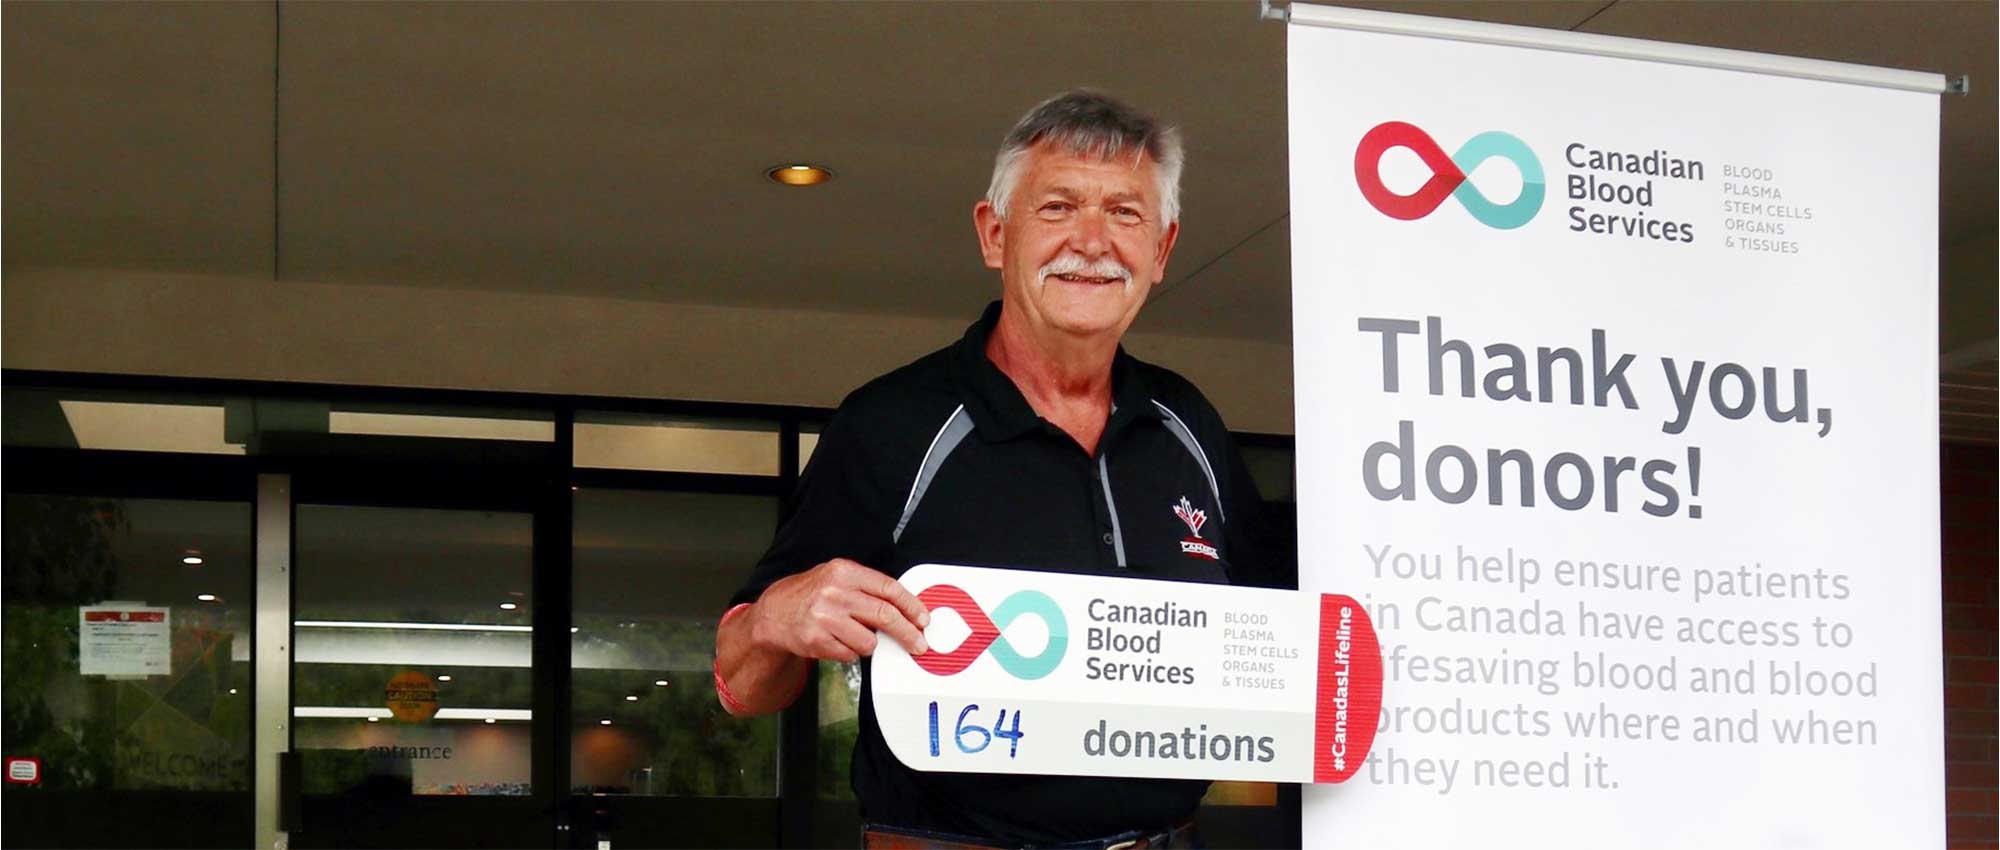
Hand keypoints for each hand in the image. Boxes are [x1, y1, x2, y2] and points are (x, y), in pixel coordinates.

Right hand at [750, 558, 930, 662]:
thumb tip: (905, 607)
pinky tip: (836, 641)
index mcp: (843, 572)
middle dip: (908, 633)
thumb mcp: (836, 578)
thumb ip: (866, 588)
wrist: (774, 615)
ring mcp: (825, 618)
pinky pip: (850, 655)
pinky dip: (850, 652)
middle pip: (885, 615)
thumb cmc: (809, 595)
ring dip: (869, 644)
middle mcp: (834, 592)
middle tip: (918, 644)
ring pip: (869, 641)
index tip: (923, 619)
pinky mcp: (817, 641)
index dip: (911, 606)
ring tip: (854, 636)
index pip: (889, 588)